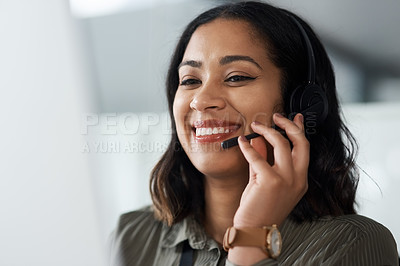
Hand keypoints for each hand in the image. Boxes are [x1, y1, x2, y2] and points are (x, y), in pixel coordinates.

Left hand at [233, 113, 308, 227]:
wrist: (254, 231)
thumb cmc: (260, 209)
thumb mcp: (265, 182)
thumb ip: (263, 160)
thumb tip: (258, 140)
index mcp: (300, 180)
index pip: (304, 149)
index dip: (300, 130)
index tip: (296, 117)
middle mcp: (297, 179)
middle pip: (300, 142)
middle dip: (289, 124)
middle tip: (276, 117)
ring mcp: (285, 180)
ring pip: (281, 143)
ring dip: (267, 130)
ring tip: (256, 125)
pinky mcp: (269, 181)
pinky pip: (257, 156)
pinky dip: (247, 147)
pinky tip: (241, 141)